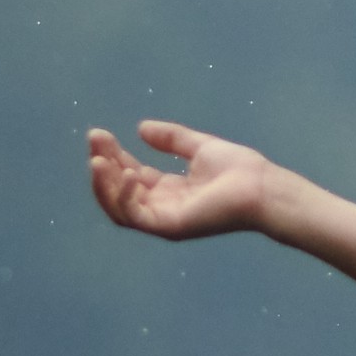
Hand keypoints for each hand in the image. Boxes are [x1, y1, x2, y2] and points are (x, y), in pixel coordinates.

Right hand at [87, 120, 277, 241]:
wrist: (260, 186)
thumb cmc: (238, 169)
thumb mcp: (198, 146)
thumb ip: (171, 138)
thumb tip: (140, 128)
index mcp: (168, 189)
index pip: (130, 173)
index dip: (112, 154)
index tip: (99, 134)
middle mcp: (162, 206)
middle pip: (120, 189)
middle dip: (103, 164)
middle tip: (94, 139)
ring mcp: (163, 218)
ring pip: (119, 207)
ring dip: (103, 184)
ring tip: (97, 159)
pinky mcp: (168, 226)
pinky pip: (135, 216)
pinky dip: (123, 196)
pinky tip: (125, 172)